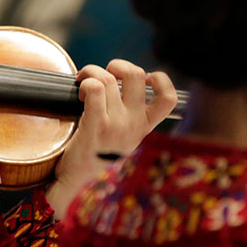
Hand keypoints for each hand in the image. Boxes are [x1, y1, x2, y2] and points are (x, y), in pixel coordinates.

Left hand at [46, 59, 177, 218]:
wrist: (77, 181)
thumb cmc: (94, 154)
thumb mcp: (122, 137)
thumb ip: (128, 116)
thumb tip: (122, 84)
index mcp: (144, 127)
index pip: (169, 99)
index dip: (160, 79)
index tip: (144, 77)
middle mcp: (134, 125)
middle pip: (135, 75)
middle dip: (117, 65)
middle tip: (103, 74)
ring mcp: (116, 126)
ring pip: (108, 79)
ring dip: (91, 72)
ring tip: (83, 82)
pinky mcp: (95, 126)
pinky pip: (94, 90)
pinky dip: (85, 81)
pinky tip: (79, 90)